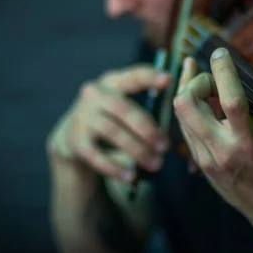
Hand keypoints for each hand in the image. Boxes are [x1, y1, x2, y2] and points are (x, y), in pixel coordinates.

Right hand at [47, 64, 170, 182]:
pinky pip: (97, 156)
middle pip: (123, 109)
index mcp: (111, 82)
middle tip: (165, 146)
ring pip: (113, 132)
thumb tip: (181, 117)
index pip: (132, 76)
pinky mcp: (75, 141)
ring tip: (156, 164)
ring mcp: (82, 117)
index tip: (170, 80)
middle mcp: (93, 95)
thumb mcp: (124, 106)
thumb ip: (147, 107)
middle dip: (147, 128)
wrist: (71, 139)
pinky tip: (130, 176)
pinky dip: (115, 167)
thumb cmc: (111, 120)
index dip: (150, 77)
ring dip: (137, 150)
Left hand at [173, 39, 252, 225]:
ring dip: (190, 91)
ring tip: (207, 84)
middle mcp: (223, 151)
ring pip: (180, 113)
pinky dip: (190, 107)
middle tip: (214, 80)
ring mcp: (206, 158)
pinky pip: (184, 126)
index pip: (231, 101)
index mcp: (249, 141)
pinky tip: (200, 97)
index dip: (223, 71)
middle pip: (188, 104)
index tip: (220, 53)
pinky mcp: (198, 162)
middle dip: (196, 81)